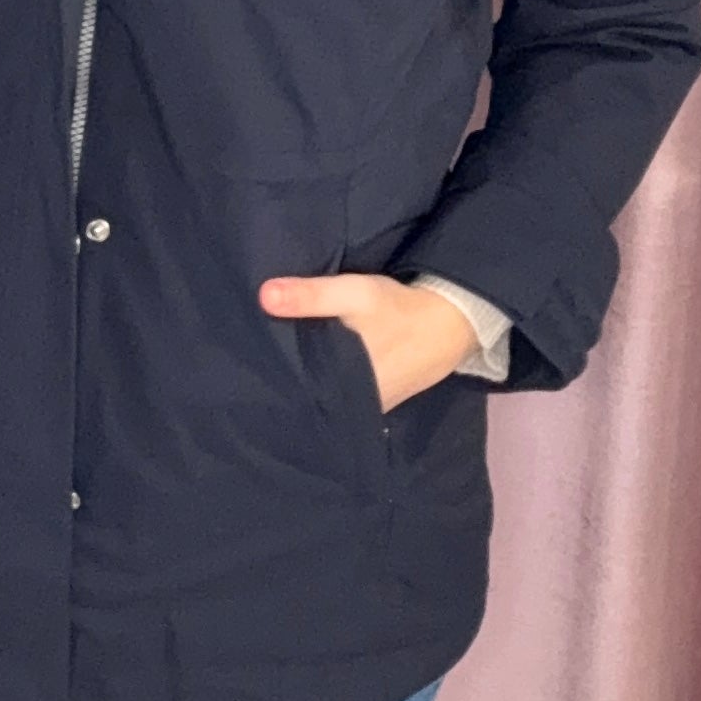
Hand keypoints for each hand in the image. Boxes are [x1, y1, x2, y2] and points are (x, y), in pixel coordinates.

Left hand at [257, 270, 479, 413]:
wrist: (452, 323)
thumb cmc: (399, 311)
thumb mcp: (355, 294)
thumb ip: (312, 296)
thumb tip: (263, 297)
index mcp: (343, 387)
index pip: (294, 392)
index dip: (271, 381)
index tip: (247, 367)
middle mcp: (353, 405)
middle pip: (308, 396)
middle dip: (286, 381)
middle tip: (255, 363)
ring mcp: (367, 405)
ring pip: (326, 397)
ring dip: (308, 381)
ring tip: (274, 364)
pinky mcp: (378, 398)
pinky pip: (344, 393)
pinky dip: (329, 381)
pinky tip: (311, 367)